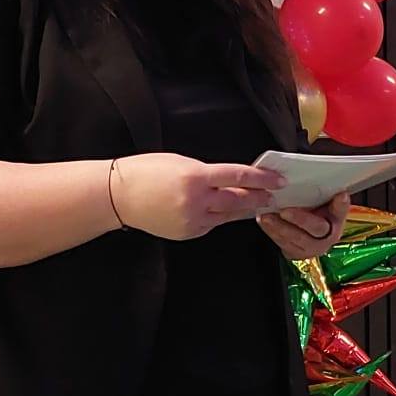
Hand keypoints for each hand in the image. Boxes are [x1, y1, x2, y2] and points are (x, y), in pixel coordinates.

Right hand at [111, 153, 286, 239]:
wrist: (117, 196)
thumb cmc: (146, 172)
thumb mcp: (180, 163)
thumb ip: (207, 173)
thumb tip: (232, 180)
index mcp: (196, 177)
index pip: (238, 177)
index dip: (261, 178)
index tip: (278, 179)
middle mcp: (197, 200)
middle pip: (239, 199)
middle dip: (259, 197)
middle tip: (276, 194)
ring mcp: (193, 220)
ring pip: (228, 215)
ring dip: (245, 209)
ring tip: (260, 203)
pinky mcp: (188, 232)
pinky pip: (212, 224)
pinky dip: (222, 217)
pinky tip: (230, 212)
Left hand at [258, 191, 349, 259]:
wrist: (306, 236)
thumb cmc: (313, 214)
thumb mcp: (321, 203)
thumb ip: (324, 194)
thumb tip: (329, 184)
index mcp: (336, 219)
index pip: (341, 210)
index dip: (341, 204)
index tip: (340, 195)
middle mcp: (328, 235)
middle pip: (317, 227)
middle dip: (300, 219)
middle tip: (284, 211)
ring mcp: (312, 247)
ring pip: (297, 238)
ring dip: (280, 227)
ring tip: (267, 216)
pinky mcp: (297, 253)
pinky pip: (284, 244)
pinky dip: (272, 232)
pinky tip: (264, 222)